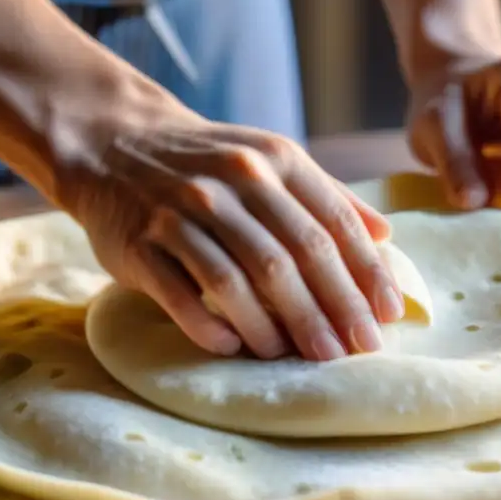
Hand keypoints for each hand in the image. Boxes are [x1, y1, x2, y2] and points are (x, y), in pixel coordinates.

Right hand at [60, 101, 404, 360]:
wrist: (113, 142)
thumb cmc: (208, 164)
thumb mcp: (270, 160)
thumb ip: (327, 196)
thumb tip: (388, 236)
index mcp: (274, 160)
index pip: (333, 223)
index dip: (365, 274)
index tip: (388, 316)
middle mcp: (232, 180)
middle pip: (293, 256)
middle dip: (332, 309)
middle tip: (356, 351)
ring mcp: (181, 210)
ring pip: (239, 277)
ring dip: (274, 325)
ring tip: (299, 357)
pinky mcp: (140, 242)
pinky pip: (180, 291)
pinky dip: (209, 323)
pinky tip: (234, 347)